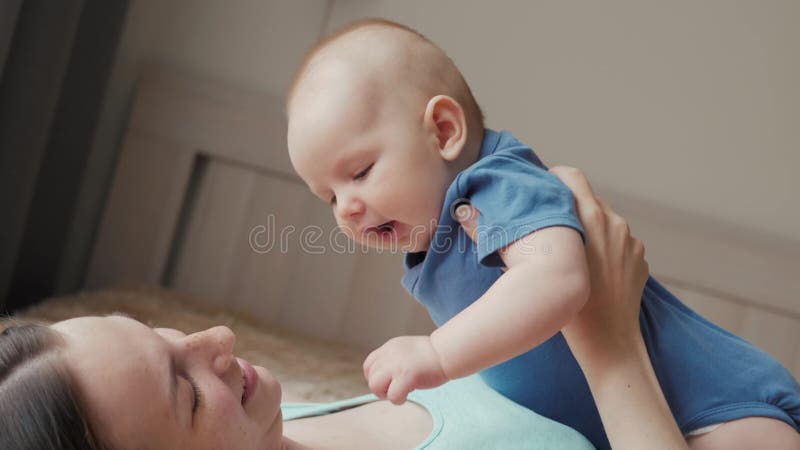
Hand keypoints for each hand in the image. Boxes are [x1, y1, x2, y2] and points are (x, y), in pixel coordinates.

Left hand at [363, 336, 448, 403]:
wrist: (447, 352)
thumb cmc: (432, 355)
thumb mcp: (406, 350)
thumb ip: (394, 359)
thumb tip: (385, 377)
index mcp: (390, 347)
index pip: (369, 365)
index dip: (375, 377)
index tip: (389, 382)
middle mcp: (390, 354)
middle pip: (370, 377)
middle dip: (380, 388)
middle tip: (396, 389)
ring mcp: (397, 365)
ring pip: (375, 386)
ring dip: (386, 394)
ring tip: (401, 392)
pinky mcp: (406, 375)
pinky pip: (392, 395)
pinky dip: (398, 400)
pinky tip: (409, 394)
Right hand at [454, 166, 648, 366]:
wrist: (609, 340)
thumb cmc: (568, 308)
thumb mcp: (530, 268)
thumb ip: (497, 235)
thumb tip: (464, 209)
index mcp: (589, 217)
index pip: (570, 176)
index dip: (555, 178)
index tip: (543, 190)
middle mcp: (613, 223)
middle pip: (588, 200)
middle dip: (570, 209)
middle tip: (551, 225)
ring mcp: (630, 240)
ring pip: (605, 222)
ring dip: (589, 230)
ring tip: (572, 251)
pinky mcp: (639, 257)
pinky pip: (621, 243)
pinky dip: (607, 249)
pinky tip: (594, 269)